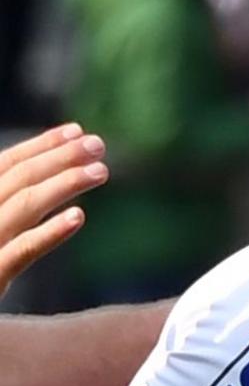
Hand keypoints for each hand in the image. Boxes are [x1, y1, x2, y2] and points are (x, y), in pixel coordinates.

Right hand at [0, 124, 107, 295]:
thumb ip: (7, 214)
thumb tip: (40, 191)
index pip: (3, 167)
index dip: (40, 147)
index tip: (76, 131)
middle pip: (16, 179)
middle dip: (58, 157)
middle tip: (98, 144)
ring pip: (21, 206)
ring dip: (62, 183)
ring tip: (101, 171)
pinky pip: (19, 253)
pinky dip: (47, 233)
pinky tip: (78, 218)